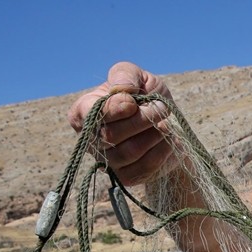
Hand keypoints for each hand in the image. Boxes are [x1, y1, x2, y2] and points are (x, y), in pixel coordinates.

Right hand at [67, 62, 175, 185]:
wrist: (168, 125)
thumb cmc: (147, 98)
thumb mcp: (138, 77)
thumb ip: (125, 74)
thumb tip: (123, 90)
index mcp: (83, 111)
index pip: (93, 114)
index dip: (117, 107)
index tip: (136, 101)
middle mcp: (90, 139)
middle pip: (111, 135)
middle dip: (143, 119)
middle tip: (160, 108)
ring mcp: (107, 161)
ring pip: (128, 152)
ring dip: (154, 135)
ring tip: (164, 123)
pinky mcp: (126, 177)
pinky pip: (144, 168)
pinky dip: (162, 151)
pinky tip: (168, 140)